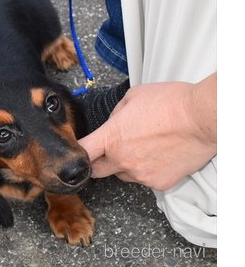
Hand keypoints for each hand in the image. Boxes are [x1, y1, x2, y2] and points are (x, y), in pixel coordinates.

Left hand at [78, 73, 216, 190]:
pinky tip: (160, 155)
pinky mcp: (159, 183)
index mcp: (112, 137)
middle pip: (97, 171)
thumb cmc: (170, 102)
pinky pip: (145, 179)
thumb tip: (112, 124)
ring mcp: (141, 174)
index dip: (77, 153)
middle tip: (111, 151)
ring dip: (126, 165)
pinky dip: (148, 170)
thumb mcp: (132, 97)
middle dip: (99, 162)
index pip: (82, 152)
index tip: (77, 152)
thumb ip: (115, 115)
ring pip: (123, 175)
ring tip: (145, 147)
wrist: (203, 117)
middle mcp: (122, 159)